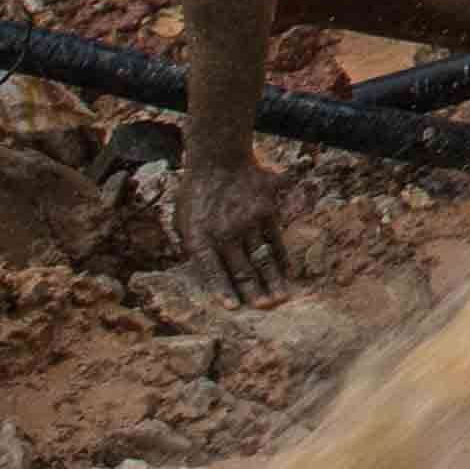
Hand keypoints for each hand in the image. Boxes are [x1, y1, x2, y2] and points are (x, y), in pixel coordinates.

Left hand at [179, 158, 297, 304]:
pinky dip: (281, 257)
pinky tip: (286, 272)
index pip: (212, 270)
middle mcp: (225, 232)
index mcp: (199, 236)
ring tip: (281, 298)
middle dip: (253, 291)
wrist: (219, 159)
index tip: (233, 307)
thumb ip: (193, 246)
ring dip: (272, 280)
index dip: (222, 289)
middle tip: (264, 309)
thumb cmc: (197, 193)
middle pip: (241, 268)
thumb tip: (204, 272)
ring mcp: (248, 222)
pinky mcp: (266, 212)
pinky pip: (275, 240)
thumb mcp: (182, 220)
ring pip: (262, 257)